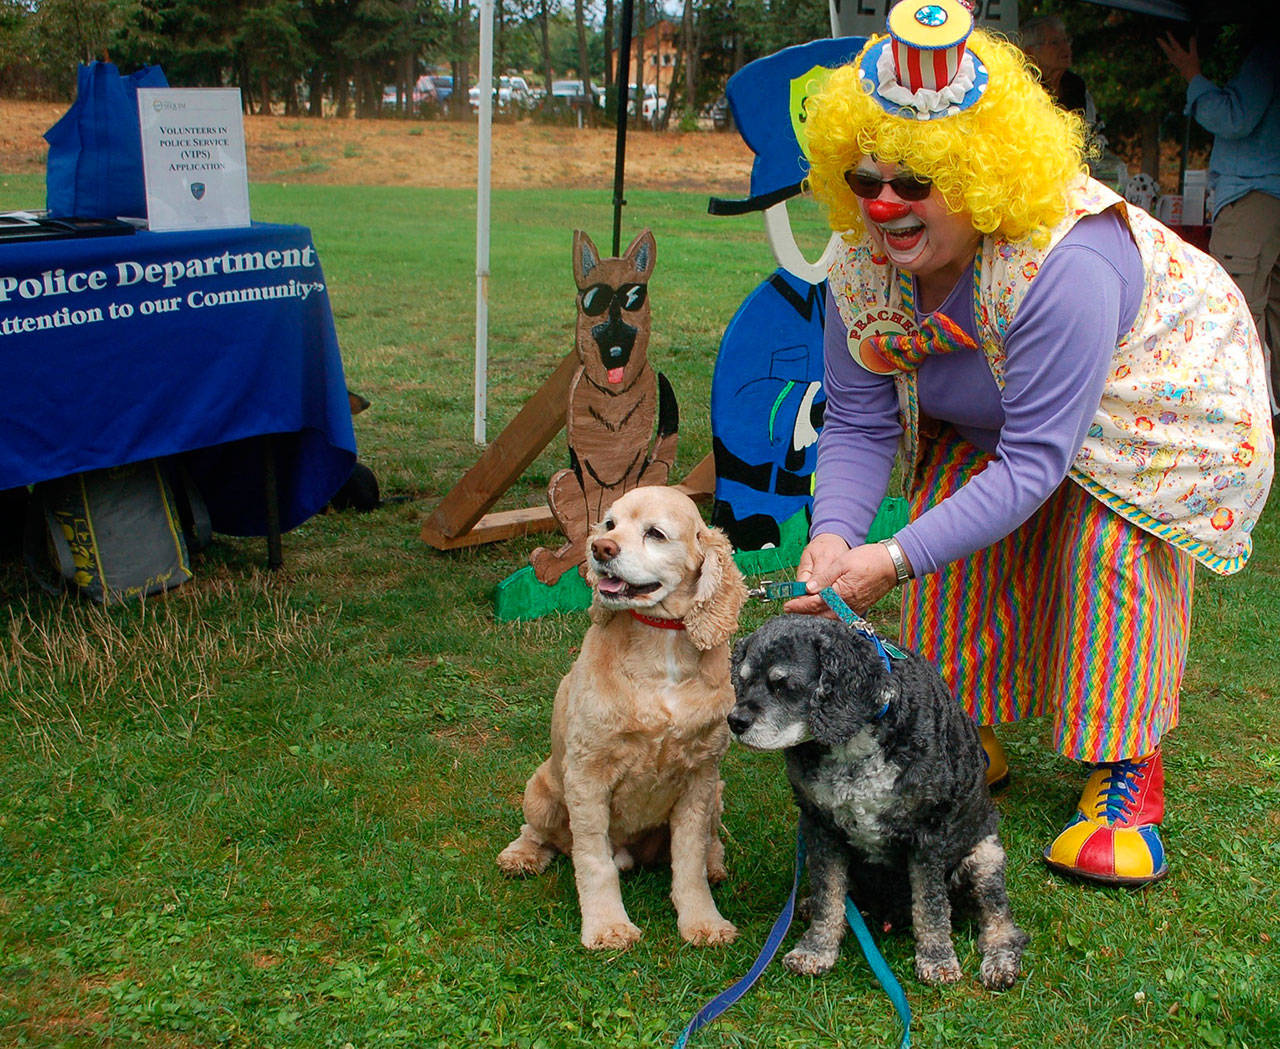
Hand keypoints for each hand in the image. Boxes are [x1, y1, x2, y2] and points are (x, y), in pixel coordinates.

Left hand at [784, 533, 898, 617]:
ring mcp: (855, 608)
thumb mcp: (842, 562)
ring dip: (816, 616)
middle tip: (791, 610)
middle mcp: (848, 605)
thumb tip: (808, 588)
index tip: (788, 605)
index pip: (815, 603)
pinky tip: (822, 611)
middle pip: (821, 615)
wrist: (893, 564)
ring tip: (803, 610)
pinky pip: (841, 616)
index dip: (800, 605)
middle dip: (805, 613)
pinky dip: (828, 616)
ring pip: (831, 618)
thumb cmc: (869, 560)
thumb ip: (824, 577)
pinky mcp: (860, 607)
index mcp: (842, 593)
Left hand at [1158, 32, 1199, 82]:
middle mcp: (1175, 57)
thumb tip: (1192, 36)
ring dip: (1164, 48)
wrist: (1191, 77)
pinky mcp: (1176, 65)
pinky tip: (1168, 55)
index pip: (1174, 43)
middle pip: (1167, 48)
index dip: (1170, 37)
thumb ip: (1192, 45)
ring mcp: (1174, 62)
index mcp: (1179, 54)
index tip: (1167, 31)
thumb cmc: (1193, 66)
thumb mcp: (1194, 54)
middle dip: (1162, 43)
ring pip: (1167, 53)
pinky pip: (1170, 57)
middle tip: (1157, 38)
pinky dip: (1168, 53)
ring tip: (1161, 44)